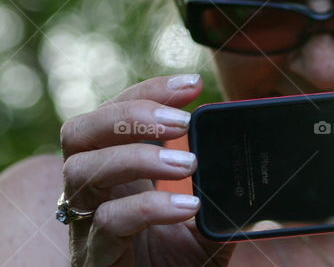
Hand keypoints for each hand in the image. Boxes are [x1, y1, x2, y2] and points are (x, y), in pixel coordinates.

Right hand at [59, 74, 233, 266]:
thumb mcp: (204, 222)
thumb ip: (220, 192)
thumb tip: (255, 165)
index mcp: (114, 172)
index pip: (113, 113)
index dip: (148, 91)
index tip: (193, 84)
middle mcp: (91, 193)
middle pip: (79, 131)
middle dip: (130, 113)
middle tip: (182, 120)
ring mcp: (85, 225)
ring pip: (82, 170)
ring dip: (138, 156)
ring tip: (189, 163)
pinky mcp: (94, 259)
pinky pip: (108, 223)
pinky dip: (149, 207)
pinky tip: (186, 207)